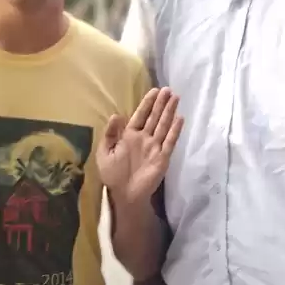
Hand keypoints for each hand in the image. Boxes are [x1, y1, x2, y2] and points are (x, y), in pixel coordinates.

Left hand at [96, 88, 182, 206]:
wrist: (124, 195)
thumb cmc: (112, 175)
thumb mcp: (104, 153)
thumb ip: (110, 134)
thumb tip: (116, 115)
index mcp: (129, 136)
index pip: (140, 116)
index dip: (147, 103)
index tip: (154, 91)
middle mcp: (144, 139)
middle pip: (154, 117)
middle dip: (161, 104)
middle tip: (168, 89)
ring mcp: (154, 147)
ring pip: (163, 126)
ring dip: (169, 112)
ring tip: (175, 98)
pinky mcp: (162, 158)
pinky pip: (170, 142)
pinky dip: (175, 131)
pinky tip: (180, 119)